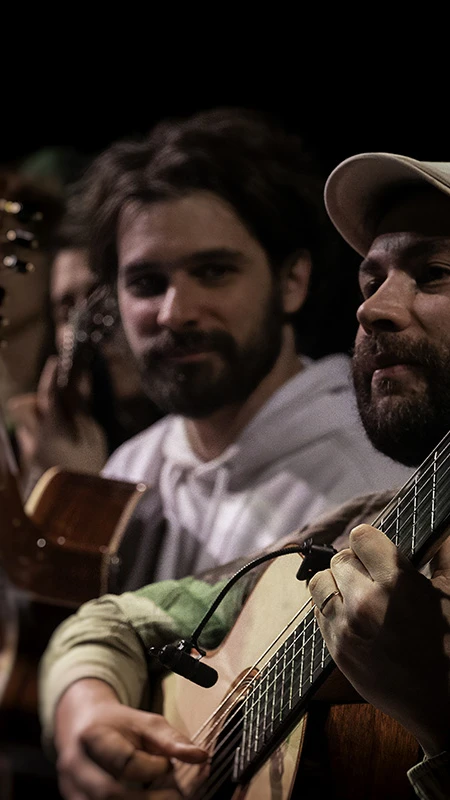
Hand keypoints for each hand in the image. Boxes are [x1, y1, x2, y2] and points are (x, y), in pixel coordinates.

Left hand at [8, 355, 107, 485]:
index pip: (46, 393)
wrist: (75, 500)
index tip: (56, 361)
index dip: (50, 374)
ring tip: (57, 424)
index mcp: (54, 427)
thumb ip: (81, 408)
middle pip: (23, 405)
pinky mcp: (28, 457)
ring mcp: (29, 446)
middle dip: (36, 398)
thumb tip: (80, 381)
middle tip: (55, 400)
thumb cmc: (88, 467)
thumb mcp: (92, 435)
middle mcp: (36, 434)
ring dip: (37, 416)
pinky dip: (38, 432)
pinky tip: (55, 442)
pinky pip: (28, 435)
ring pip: (24, 420)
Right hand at [54, 679, 207, 798]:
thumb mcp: (145, 723)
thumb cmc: (118, 725)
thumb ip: (172, 740)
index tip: (169, 765)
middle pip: (108, 794)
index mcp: (94, 736)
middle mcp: (75, 764)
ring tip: (163, 799)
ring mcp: (71, 787)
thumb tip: (201, 756)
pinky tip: (146, 799)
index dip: (153, 768)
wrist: (82, 724)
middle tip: (174, 796)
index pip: (125, 761)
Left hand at [309, 525, 449, 756]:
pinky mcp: (336, 650)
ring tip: (357, 594)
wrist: (443, 704)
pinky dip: (331, 609)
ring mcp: (346, 627)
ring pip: (321, 581)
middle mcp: (365, 601)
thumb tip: (438, 532)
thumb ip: (441, 556)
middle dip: (357, 564)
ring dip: (337, 583)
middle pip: (340, 558)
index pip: (361, 536)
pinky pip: (318, 612)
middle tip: (374, 577)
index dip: (371, 542)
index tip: (378, 551)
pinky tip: (352, 616)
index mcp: (396, 582)